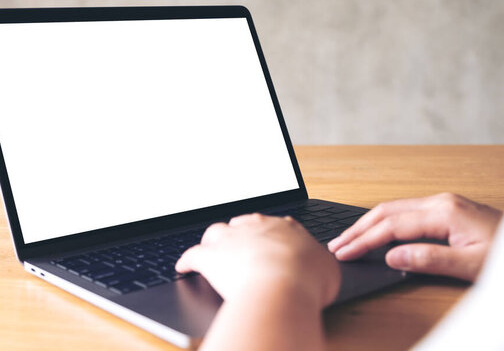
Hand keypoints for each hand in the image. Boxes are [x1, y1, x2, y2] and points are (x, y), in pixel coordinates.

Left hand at [176, 213, 339, 307]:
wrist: (284, 285)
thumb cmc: (307, 278)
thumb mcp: (326, 270)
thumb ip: (317, 263)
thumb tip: (317, 266)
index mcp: (284, 227)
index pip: (273, 225)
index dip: (268, 235)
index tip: (268, 241)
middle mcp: (256, 226)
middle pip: (242, 224)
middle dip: (240, 233)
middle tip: (240, 245)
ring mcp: (232, 238)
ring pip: (216, 232)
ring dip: (213, 241)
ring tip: (211, 249)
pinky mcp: (210, 256)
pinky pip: (192, 255)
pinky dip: (186, 261)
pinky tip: (182, 267)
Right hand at [328, 193, 502, 281]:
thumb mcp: (471, 265)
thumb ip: (429, 259)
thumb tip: (392, 256)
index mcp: (444, 212)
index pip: (391, 226)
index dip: (364, 240)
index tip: (344, 252)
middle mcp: (440, 201)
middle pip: (386, 211)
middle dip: (357, 228)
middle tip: (335, 244)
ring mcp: (442, 203)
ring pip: (393, 208)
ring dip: (367, 224)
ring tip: (347, 238)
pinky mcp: (445, 209)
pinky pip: (405, 211)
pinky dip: (383, 222)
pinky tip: (375, 231)